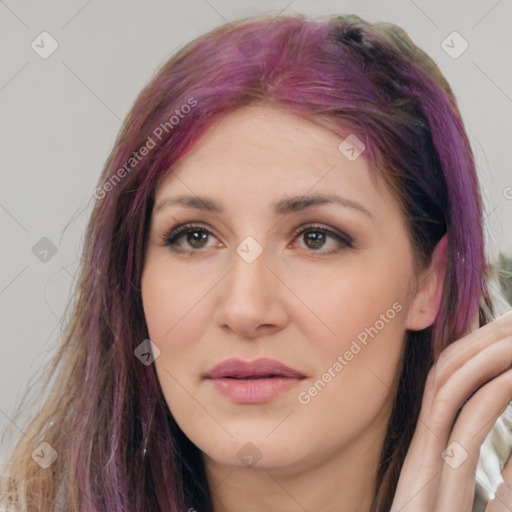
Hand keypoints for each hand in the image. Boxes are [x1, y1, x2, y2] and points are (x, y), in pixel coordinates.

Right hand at [390, 308, 511, 511]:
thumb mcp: (484, 504)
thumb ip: (505, 476)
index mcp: (433, 444)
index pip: (448, 377)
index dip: (476, 346)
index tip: (505, 327)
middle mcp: (426, 442)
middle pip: (449, 371)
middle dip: (484, 339)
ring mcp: (427, 458)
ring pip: (450, 388)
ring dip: (487, 356)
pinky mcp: (431, 478)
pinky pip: (459, 423)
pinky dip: (488, 392)